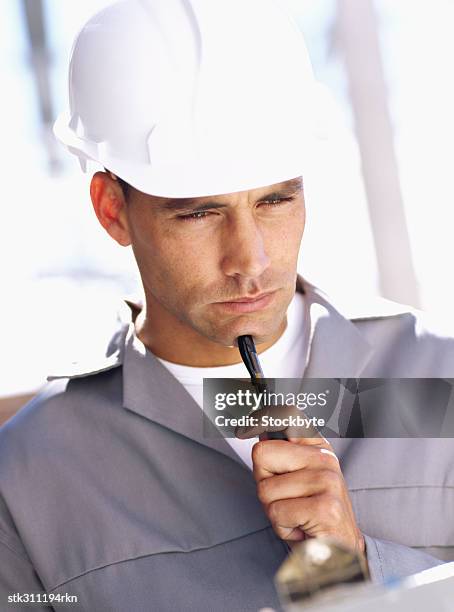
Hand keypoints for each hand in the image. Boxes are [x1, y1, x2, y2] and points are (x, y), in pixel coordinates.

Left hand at [236, 406, 364, 553]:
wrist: (340, 551)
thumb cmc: (311, 514)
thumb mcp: (296, 478)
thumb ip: (279, 455)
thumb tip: (258, 429)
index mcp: (317, 447)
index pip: (288, 416)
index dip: (261, 418)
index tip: (244, 428)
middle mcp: (324, 458)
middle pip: (261, 453)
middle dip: (263, 481)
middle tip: (284, 498)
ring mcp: (327, 481)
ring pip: (265, 489)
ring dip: (274, 510)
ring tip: (296, 515)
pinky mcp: (325, 507)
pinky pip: (277, 512)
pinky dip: (282, 527)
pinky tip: (301, 528)